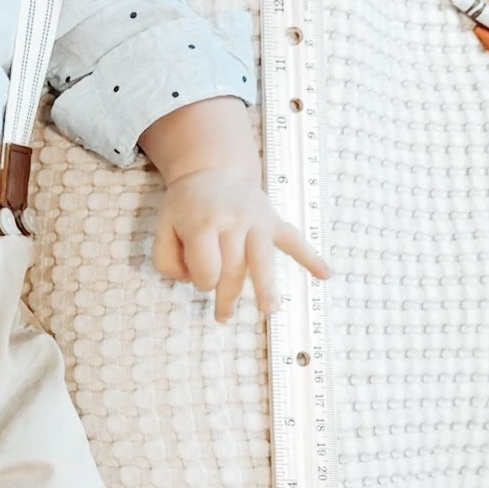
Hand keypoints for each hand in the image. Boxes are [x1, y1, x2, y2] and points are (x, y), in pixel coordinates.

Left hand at [151, 168, 331, 322]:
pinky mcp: (273, 221)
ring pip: (262, 259)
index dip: (201, 281)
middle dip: (228, 297)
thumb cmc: (186, 206)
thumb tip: (189, 281)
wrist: (212, 170)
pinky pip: (294, 240)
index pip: (206, 269)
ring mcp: (256, 220)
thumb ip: (165, 259)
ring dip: (267, 286)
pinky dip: (311, 258)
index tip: (198, 280)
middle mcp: (232, 221)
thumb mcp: (162, 228)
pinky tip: (326, 275)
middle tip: (223, 316)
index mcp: (202, 224)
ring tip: (270, 309)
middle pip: (234, 269)